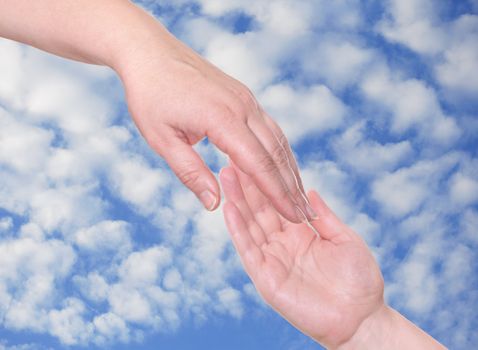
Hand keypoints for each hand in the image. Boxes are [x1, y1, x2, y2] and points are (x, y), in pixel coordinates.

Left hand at [115, 19, 314, 222]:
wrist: (150, 51)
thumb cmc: (150, 95)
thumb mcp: (162, 139)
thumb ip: (191, 173)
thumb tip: (214, 205)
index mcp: (222, 118)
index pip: (258, 163)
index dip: (278, 194)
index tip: (294, 216)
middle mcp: (242, 107)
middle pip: (276, 153)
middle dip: (292, 187)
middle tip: (306, 215)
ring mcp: (246, 99)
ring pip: (278, 139)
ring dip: (291, 169)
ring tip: (300, 195)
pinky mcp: (243, 96)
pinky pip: (269, 127)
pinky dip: (280, 151)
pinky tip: (283, 165)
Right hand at [220, 164, 383, 347]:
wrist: (361, 319)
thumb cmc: (359, 281)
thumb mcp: (345, 239)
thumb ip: (324, 216)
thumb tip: (310, 189)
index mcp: (301, 233)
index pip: (278, 202)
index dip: (266, 181)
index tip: (255, 157)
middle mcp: (283, 243)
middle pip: (260, 209)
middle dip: (247, 184)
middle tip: (232, 157)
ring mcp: (272, 259)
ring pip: (250, 225)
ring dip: (237, 200)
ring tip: (226, 175)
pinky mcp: (266, 277)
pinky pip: (249, 250)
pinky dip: (238, 229)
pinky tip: (229, 208)